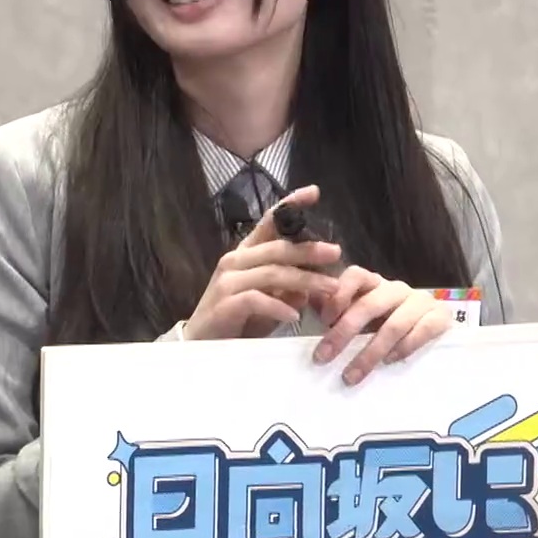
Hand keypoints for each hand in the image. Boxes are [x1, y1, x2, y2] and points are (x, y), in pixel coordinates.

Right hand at [182, 185, 344, 341]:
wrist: (202, 345)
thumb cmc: (237, 321)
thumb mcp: (269, 302)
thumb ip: (288, 290)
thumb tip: (311, 286)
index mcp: (245, 254)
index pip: (268, 223)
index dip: (289, 206)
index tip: (313, 192)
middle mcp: (234, 261)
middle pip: (276, 248)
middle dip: (308, 250)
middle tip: (335, 253)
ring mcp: (227, 281)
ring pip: (271, 272)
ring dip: (304, 280)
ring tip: (330, 289)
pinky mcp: (224, 303)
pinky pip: (256, 299)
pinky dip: (278, 307)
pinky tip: (295, 317)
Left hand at [310, 267, 453, 385]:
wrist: (432, 323)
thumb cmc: (383, 319)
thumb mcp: (355, 312)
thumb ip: (330, 307)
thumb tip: (302, 301)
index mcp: (372, 282)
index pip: (354, 275)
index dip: (337, 296)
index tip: (323, 321)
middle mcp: (395, 288)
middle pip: (369, 306)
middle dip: (343, 333)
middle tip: (323, 358)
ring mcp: (420, 301)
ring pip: (394, 325)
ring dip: (370, 352)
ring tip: (351, 375)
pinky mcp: (441, 317)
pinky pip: (423, 331)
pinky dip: (405, 347)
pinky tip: (390, 362)